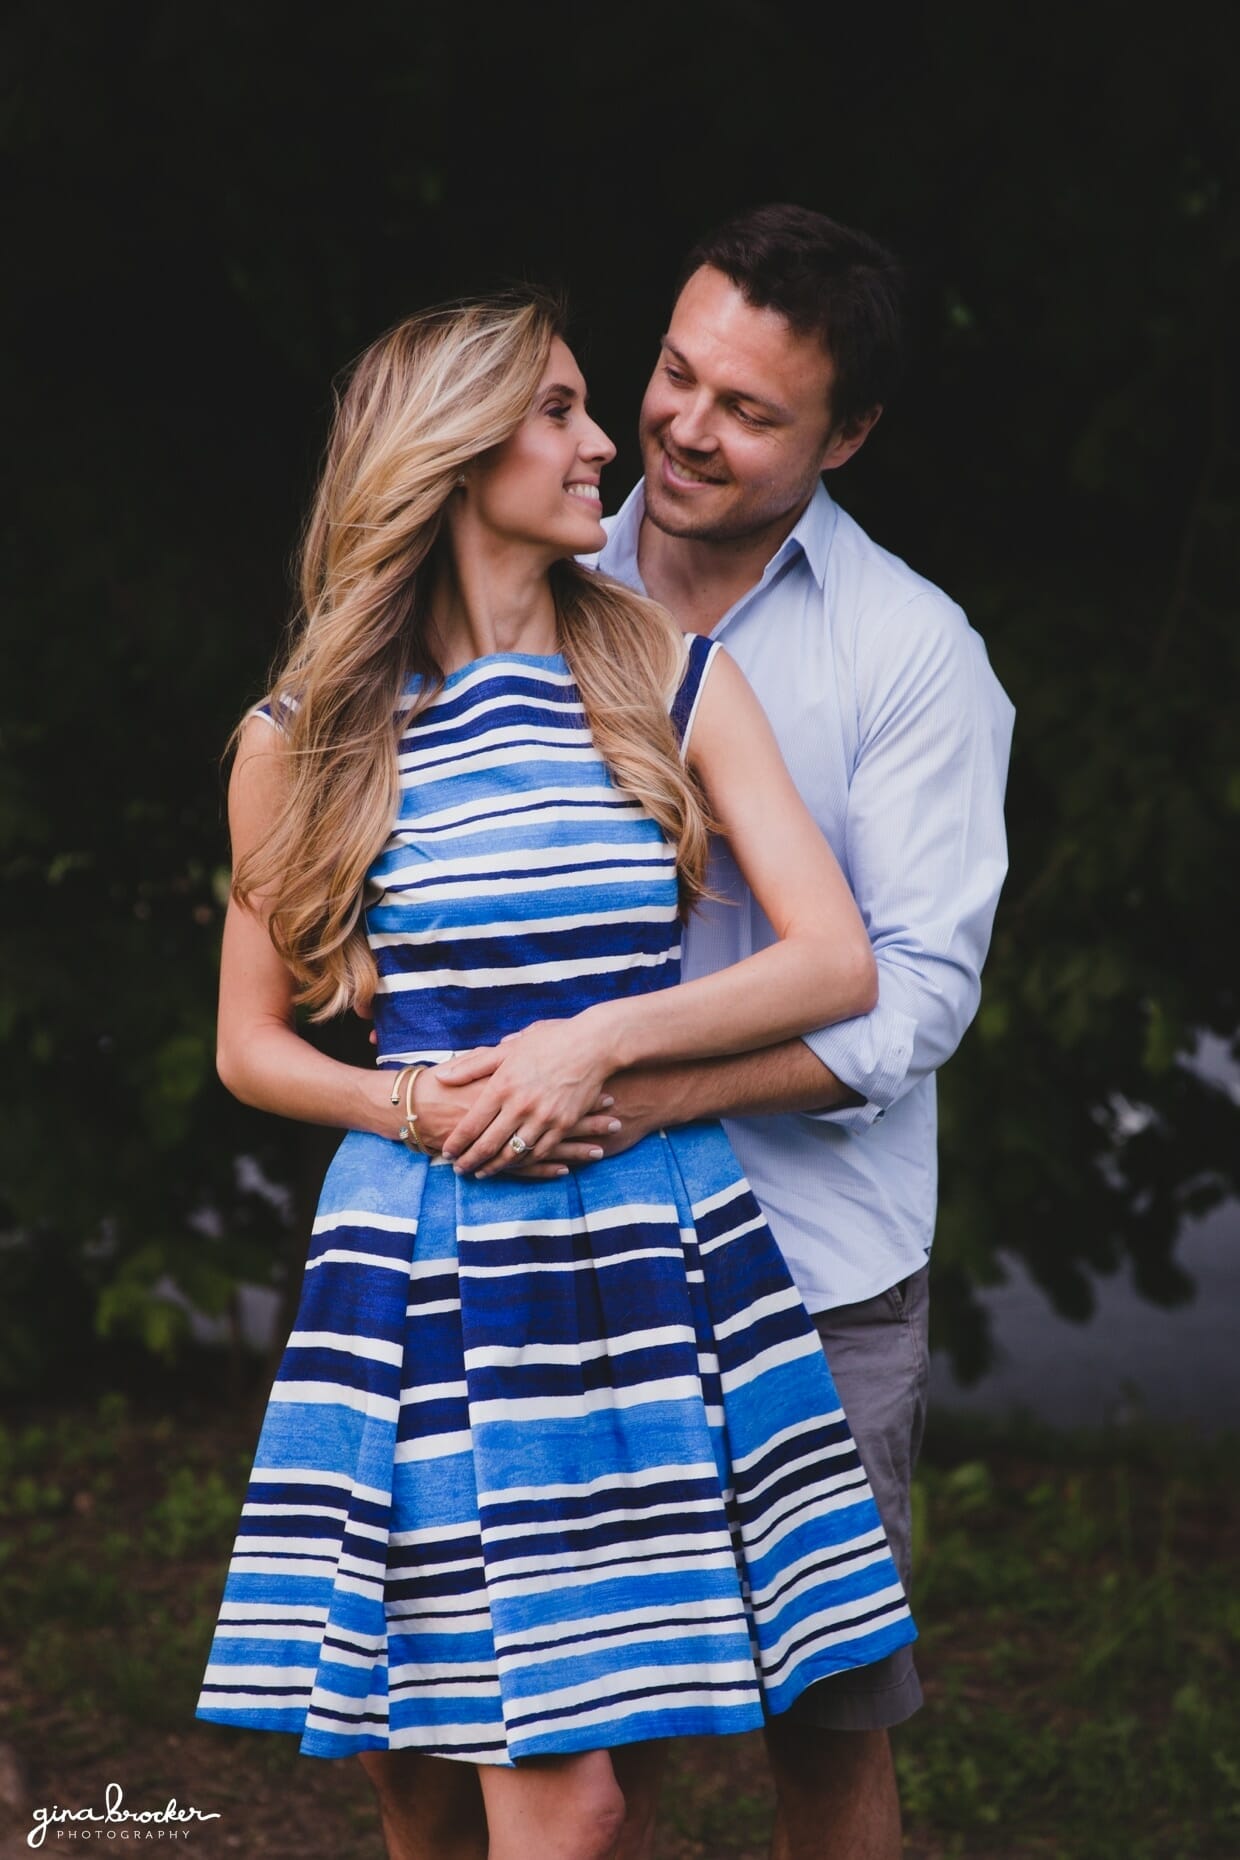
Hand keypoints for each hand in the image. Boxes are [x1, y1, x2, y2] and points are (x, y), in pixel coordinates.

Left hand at [437, 1018, 621, 1175]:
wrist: (593, 1043)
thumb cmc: (549, 1040)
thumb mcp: (508, 1048)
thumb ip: (473, 1065)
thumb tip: (441, 1075)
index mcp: (503, 1085)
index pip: (471, 1125)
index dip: (456, 1143)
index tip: (447, 1153)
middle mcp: (521, 1105)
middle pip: (488, 1145)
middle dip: (470, 1161)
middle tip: (459, 1170)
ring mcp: (544, 1117)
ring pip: (513, 1154)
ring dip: (495, 1167)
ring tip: (483, 1173)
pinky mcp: (564, 1124)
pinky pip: (540, 1152)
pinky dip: (525, 1163)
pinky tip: (515, 1165)